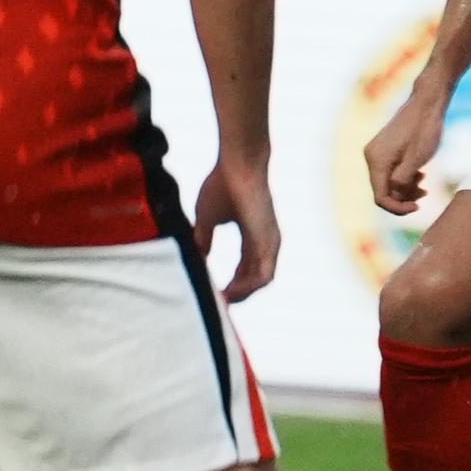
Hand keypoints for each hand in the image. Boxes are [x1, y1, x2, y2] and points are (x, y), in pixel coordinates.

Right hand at [197, 152, 283, 300]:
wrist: (238, 165)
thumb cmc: (223, 185)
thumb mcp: (208, 217)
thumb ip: (205, 238)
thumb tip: (199, 256)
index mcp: (255, 236)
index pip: (247, 268)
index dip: (233, 282)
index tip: (217, 293)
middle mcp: (267, 243)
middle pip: (255, 278)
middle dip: (238, 293)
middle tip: (219, 305)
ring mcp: (270, 243)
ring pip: (261, 280)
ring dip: (243, 293)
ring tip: (223, 302)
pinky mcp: (269, 242)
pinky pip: (264, 275)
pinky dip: (248, 287)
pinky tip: (231, 292)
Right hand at [364, 78, 450, 217]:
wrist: (425, 105)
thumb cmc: (424, 131)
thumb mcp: (417, 159)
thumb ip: (403, 180)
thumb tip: (394, 194)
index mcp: (377, 160)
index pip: (380, 197)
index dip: (398, 208)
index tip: (419, 208)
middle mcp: (372, 157)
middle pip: (382, 190)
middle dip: (403, 198)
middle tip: (426, 195)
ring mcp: (377, 153)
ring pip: (387, 182)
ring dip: (405, 189)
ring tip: (426, 186)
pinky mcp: (385, 150)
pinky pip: (390, 172)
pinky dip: (404, 178)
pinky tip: (420, 175)